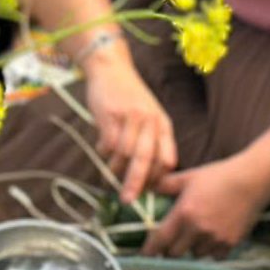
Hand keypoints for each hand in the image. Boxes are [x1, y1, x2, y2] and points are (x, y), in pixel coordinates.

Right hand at [86, 52, 178, 200]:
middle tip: (127, 200)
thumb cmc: (131, 98)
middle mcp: (150, 120)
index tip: (149, 192)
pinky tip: (102, 148)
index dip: (158, 178)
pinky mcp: (111, 114)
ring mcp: (130, 116)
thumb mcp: (150, 116)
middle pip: (145, 159)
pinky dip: (104, 151)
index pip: (167, 158)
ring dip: (115, 167)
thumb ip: (152, 141)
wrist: (112, 69)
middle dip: (136, 183)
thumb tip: (149, 179)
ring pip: (123, 153)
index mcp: (163, 124)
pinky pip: (107, 143)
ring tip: (111, 168)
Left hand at [143, 155, 265, 256]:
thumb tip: (146, 188)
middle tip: (172, 240)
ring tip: (197, 233)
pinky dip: (211, 249)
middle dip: (171, 248)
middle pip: (176, 253)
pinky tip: (213, 235)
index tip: (144, 255)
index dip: (150, 250)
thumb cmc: (219, 176)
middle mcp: (198, 229)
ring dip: (192, 248)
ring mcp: (215, 238)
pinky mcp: (231, 243)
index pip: (160, 239)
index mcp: (184, 213)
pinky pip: (214, 255)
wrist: (252, 180)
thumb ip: (165, 184)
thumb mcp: (189, 177)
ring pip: (196, 254)